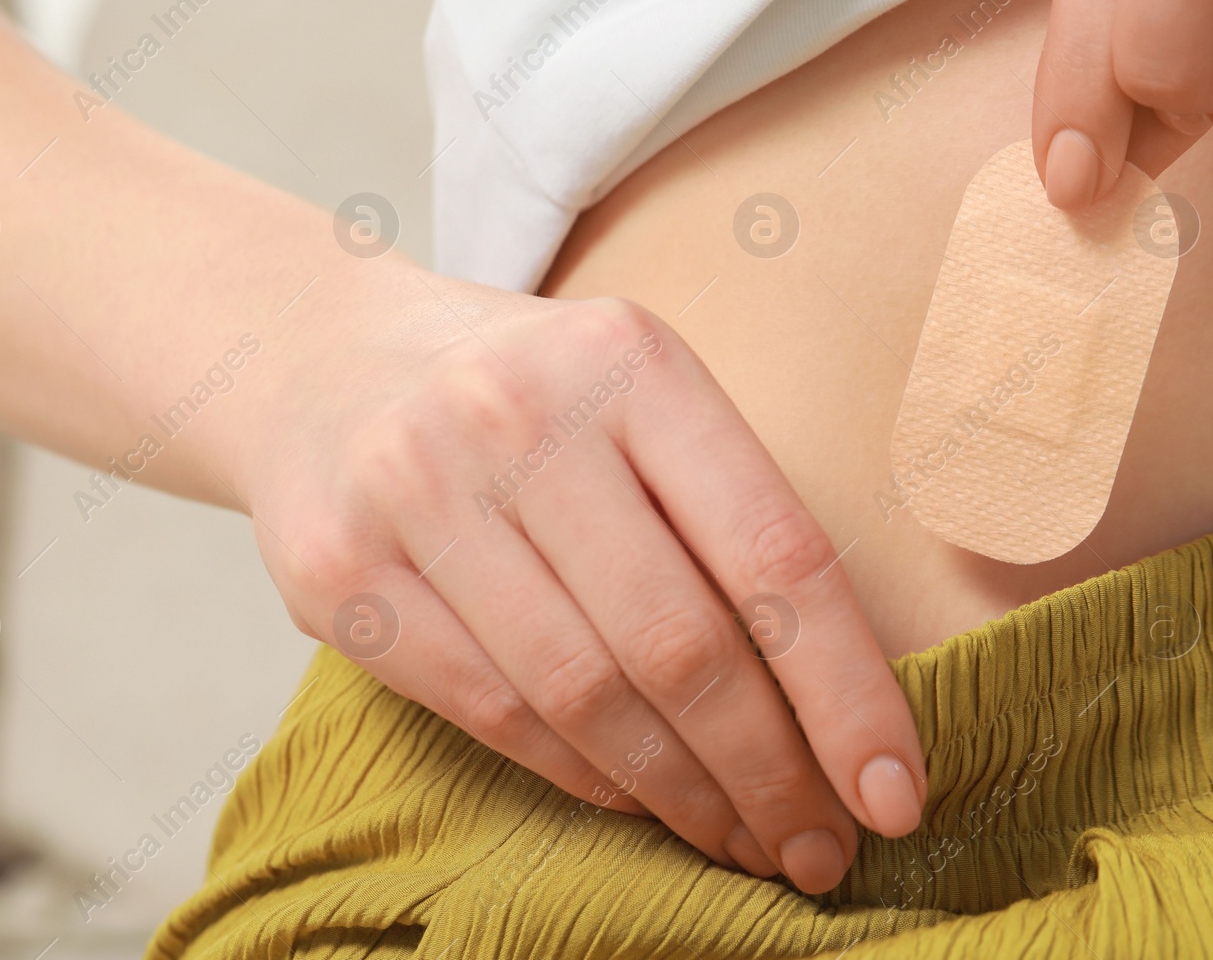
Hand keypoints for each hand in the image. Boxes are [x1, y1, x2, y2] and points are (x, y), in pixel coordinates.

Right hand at [235, 260, 927, 892]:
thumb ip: (720, 512)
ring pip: (583, 696)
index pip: (772, 552)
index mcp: (629, 362)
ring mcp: (416, 493)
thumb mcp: (635, 395)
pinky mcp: (341, 576)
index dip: (847, 693)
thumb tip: (835, 704)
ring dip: (683, 795)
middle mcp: (519, 416)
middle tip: (820, 849)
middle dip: (768, 773)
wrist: (318, 364)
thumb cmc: (524, 396)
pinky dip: (585, 777)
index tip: (894, 793)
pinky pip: (494, 714)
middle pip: (679, 643)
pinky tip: (641, 800)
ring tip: (744, 841)